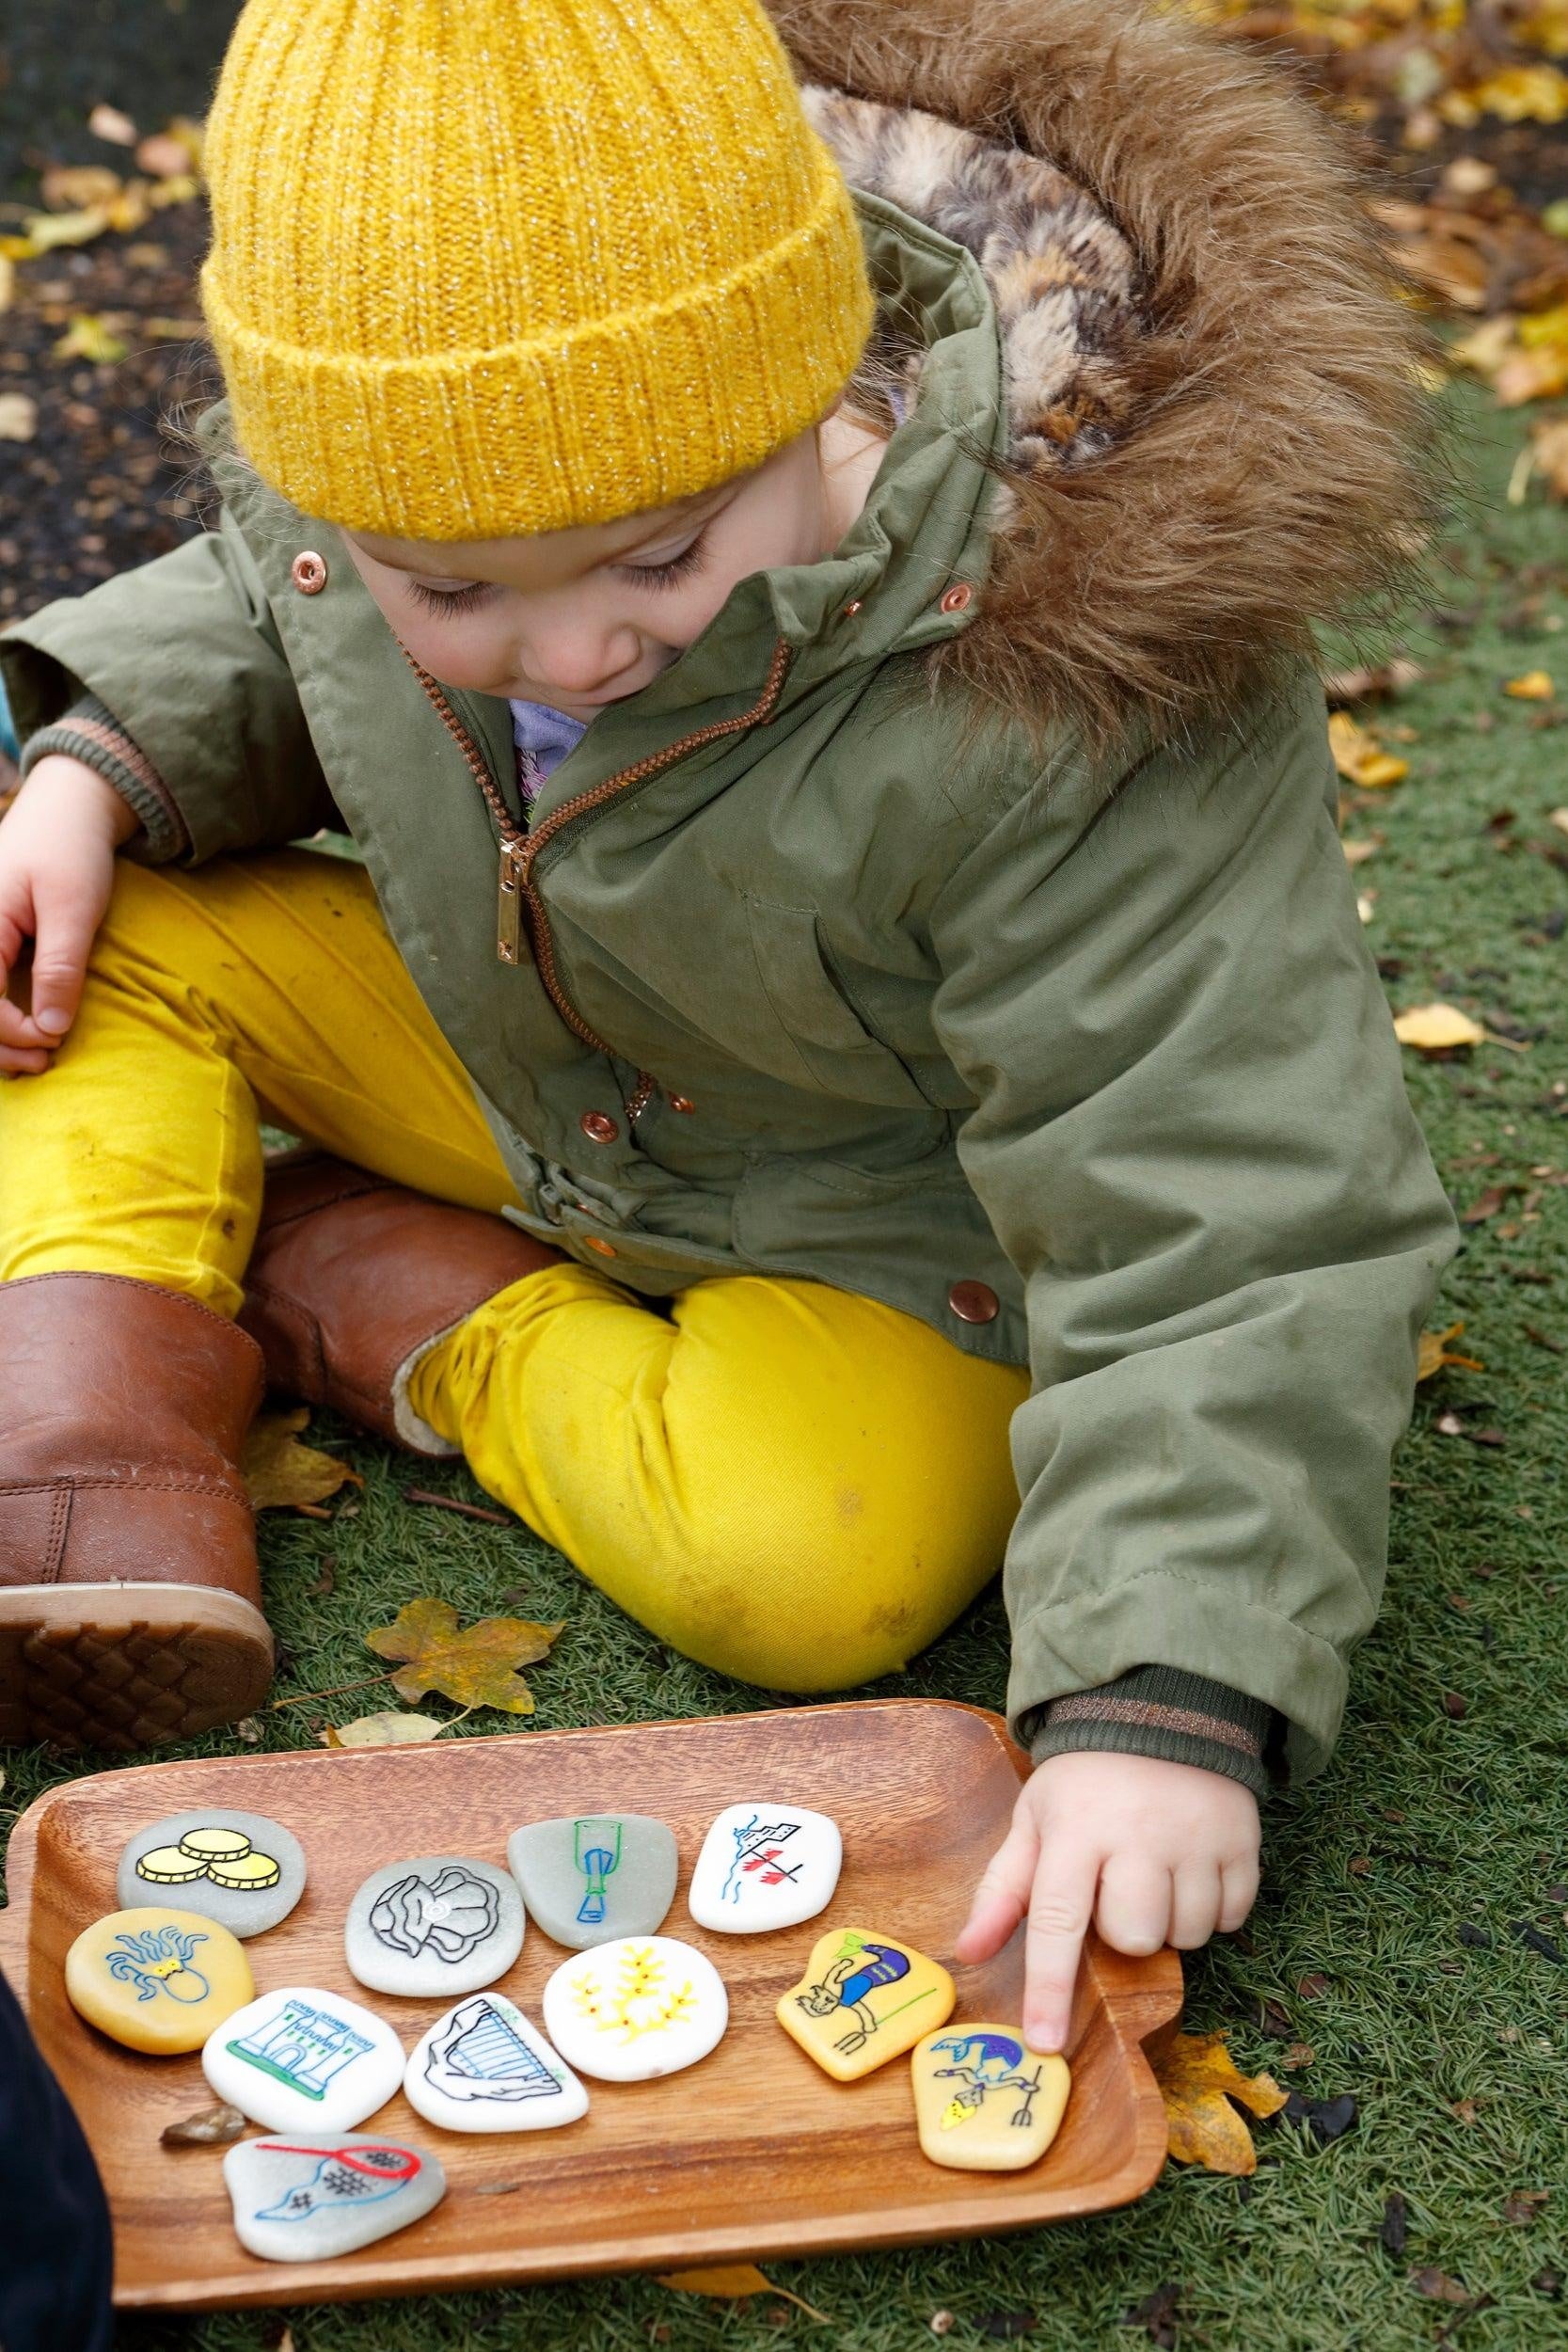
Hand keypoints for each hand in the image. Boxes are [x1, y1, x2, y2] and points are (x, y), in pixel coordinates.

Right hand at [0, 754, 136, 1071]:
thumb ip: (60, 968)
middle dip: (1, 1044)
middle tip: (45, 1062)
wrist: (66, 809)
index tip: (53, 1041)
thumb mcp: (74, 909)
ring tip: (38, 1054)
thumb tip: (52, 1029)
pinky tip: (27, 1030)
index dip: (12, 1032)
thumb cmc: (71, 851)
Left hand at [955, 1750, 1260, 2052]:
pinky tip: (1193, 1868)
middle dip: (1124, 1928)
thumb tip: (969, 1952)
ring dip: (1170, 1920)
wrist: (1161, 1716)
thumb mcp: (1036, 1820)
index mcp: (1076, 1830)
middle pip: (1134, 1937)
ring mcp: (1196, 1838)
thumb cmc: (1087, 1782)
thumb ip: (1003, 1888)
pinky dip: (1213, 1907)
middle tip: (1118, 1885)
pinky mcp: (1242, 1840)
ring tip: (1156, 1872)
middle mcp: (1138, 1835)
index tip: (1045, 2042)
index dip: (1050, 1987)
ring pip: (1187, 1934)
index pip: (1058, 1920)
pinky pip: (1231, 1917)